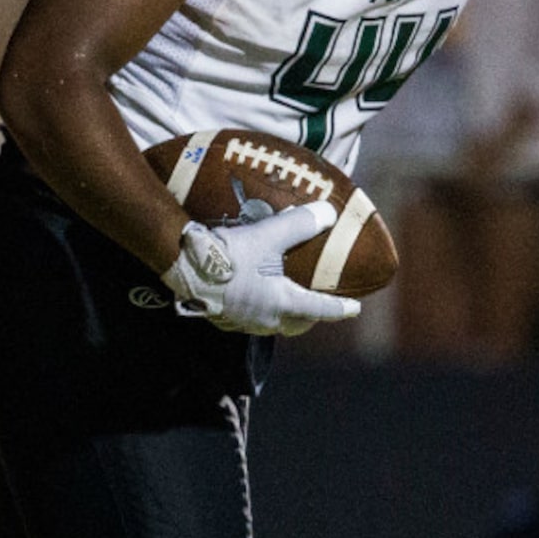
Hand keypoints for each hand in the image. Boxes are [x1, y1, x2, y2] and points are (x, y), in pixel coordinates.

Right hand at [161, 201, 359, 337]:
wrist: (184, 266)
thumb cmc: (230, 254)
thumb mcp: (269, 234)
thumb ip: (301, 224)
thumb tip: (328, 213)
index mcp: (282, 303)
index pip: (319, 309)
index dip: (339, 309)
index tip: (354, 309)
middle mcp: (264, 319)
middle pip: (294, 324)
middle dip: (308, 316)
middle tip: (316, 305)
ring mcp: (240, 322)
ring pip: (270, 322)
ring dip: (281, 313)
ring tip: (282, 297)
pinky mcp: (220, 317)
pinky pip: (246, 317)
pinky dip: (257, 308)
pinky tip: (249, 293)